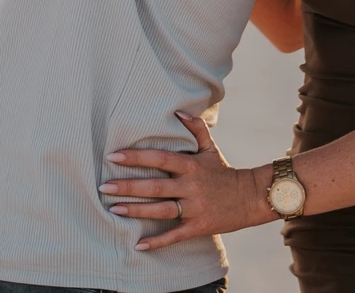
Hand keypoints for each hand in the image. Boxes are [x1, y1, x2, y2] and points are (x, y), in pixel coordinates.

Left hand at [101, 113, 274, 250]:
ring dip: (136, 210)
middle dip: (128, 186)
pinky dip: (157, 241)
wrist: (250, 197)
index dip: (136, 156)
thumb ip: (195, 129)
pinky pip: (174, 235)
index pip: (159, 158)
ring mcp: (194, 207)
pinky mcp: (198, 226)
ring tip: (114, 209)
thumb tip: (179, 111)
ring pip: (160, 210)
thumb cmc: (225, 172)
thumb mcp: (211, 148)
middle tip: (104, 186)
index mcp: (191, 165)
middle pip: (155, 186)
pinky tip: (139, 244)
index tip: (114, 155)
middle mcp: (190, 185)